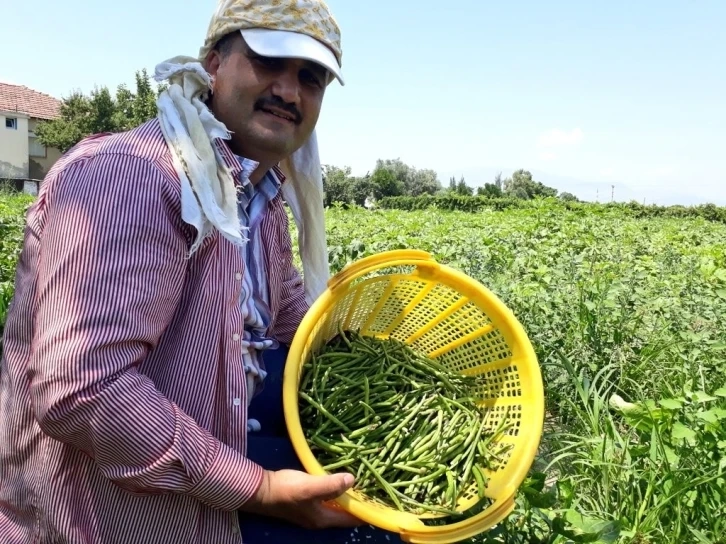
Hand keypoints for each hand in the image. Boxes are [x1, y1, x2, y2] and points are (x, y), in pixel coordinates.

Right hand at [240, 469, 363, 528]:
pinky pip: (326, 498)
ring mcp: (310, 510)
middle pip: (343, 514)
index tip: (380, 505)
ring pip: (335, 506)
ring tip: (359, 485)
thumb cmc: (286, 490)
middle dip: (357, 505)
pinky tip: (336, 480)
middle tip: (372, 491)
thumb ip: (332, 485)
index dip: (365, 513)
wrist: (260, 490)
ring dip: (346, 497)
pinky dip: (335, 492)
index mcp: (322, 519)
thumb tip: (352, 481)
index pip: (350, 520)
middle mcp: (318, 518)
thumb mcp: (311, 486)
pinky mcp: (304, 501)